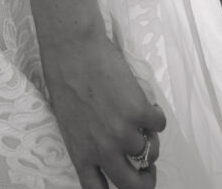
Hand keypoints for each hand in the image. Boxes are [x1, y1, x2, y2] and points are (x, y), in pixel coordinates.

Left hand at [40, 25, 166, 188]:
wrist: (72, 47)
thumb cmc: (63, 77)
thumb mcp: (68, 121)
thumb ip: (87, 141)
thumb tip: (108, 150)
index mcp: (81, 153)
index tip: (124, 180)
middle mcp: (104, 150)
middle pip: (133, 185)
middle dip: (146, 180)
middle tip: (148, 168)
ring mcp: (123, 132)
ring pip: (149, 150)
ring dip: (150, 138)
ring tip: (141, 119)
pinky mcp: (139, 111)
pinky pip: (159, 124)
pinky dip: (156, 115)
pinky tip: (145, 102)